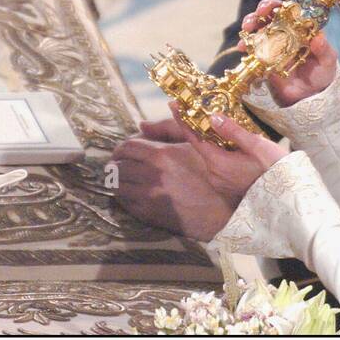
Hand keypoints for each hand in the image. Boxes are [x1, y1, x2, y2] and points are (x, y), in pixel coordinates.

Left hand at [111, 137, 237, 242]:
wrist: (223, 210)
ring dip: (116, 181)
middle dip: (116, 164)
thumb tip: (141, 125)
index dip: (121, 148)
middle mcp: (151, 175)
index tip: (123, 152)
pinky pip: (125, 203)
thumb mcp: (194, 143)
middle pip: (118, 166)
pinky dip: (123, 197)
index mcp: (161, 154)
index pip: (126, 147)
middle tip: (118, 165)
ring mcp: (149, 196)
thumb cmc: (210, 173)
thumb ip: (168, 128)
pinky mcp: (150, 214)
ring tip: (121, 180)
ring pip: (117, 186)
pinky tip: (129, 194)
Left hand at [180, 112, 287, 204]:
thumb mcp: (256, 145)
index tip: (173, 105)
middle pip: (201, 146)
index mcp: (218, 163)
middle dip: (198, 128)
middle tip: (196, 108)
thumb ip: (232, 131)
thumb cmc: (275, 170)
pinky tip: (229, 143)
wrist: (288, 199)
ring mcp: (220, 183)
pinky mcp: (228, 187)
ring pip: (211, 155)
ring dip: (211, 140)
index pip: (194, 138)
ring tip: (216, 123)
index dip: (183, 120)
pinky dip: (220, 151)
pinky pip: (219, 164)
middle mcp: (214, 175)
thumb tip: (212, 117)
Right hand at [240, 0, 339, 106]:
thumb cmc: (321, 75)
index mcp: (304, 27)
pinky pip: (251, 45)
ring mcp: (273, 41)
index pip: (299, 5)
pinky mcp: (263, 55)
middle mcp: (287, 30)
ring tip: (248, 26)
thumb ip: (325, 51)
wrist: (308, 97)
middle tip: (262, 11)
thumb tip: (318, 38)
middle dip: (265, 6)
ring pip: (259, 23)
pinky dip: (245, 42)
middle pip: (274, 10)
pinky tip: (243, 45)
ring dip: (251, 20)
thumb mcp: (328, 62)